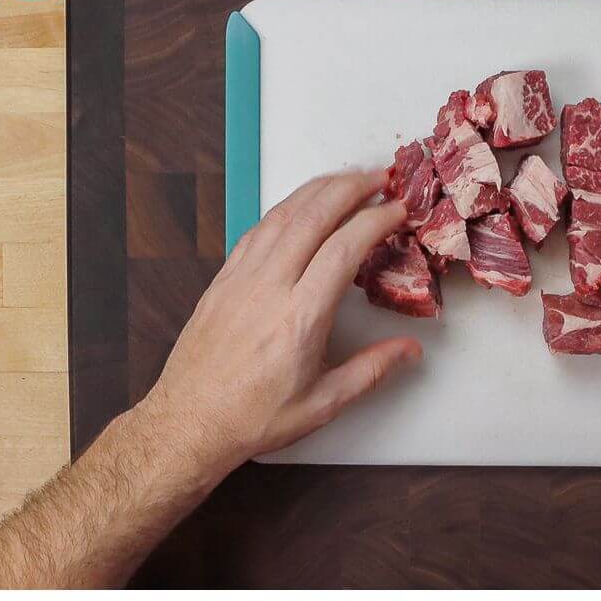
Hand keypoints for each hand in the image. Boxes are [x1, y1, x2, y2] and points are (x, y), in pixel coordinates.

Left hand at [136, 170, 421, 482]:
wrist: (190, 421)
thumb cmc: (256, 418)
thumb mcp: (324, 403)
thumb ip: (372, 370)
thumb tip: (410, 350)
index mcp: (300, 317)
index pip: (344, 249)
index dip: (375, 221)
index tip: (398, 210)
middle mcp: (269, 286)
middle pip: (313, 216)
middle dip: (350, 188)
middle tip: (378, 178)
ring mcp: (241, 278)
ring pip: (282, 215)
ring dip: (317, 190)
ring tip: (345, 180)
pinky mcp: (223, 279)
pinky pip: (257, 230)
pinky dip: (285, 209)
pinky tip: (299, 206)